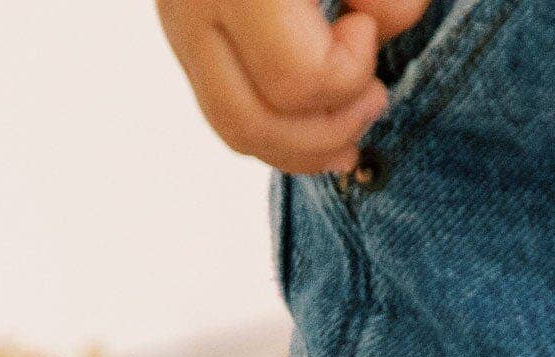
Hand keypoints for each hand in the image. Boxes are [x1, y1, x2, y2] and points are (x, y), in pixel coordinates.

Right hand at [158, 0, 432, 175]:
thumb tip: (374, 27)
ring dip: (304, 144)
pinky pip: (224, 107)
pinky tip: (323, 121)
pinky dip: (279, 128)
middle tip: (376, 98)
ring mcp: (178, 14)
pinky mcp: (182, 24)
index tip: (365, 23)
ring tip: (355, 123)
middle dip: (326, 130)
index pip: (296, 76)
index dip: (348, 68)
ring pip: (234, 128)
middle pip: (253, 121)